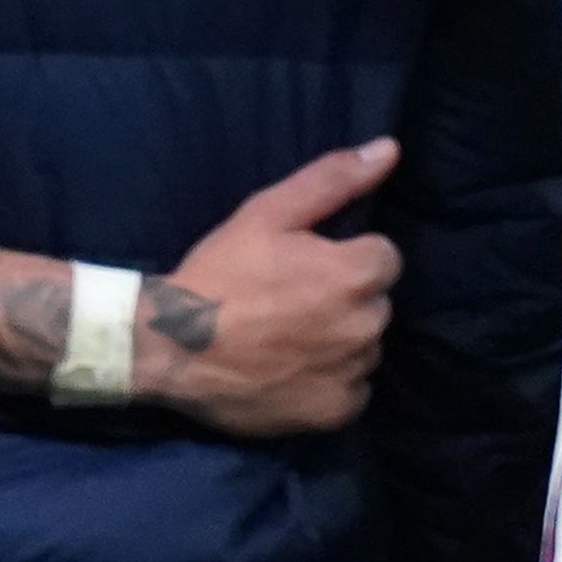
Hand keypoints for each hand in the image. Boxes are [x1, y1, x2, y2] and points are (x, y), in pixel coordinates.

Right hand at [146, 136, 400, 439]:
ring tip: (291, 335)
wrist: (172, 347)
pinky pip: (354, 388)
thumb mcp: (268, 212)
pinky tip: (294, 368)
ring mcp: (351, 373)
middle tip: (295, 299)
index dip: (348, 256)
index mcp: (355, 274)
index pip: (385, 257)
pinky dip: (333, 380)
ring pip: (366, 346)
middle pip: (377, 302)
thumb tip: (390, 149)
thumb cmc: (221, 272)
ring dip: (343, 339)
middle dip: (348, 297)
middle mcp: (365, 326)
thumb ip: (334, 179)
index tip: (310, 264)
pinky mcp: (335, 413)